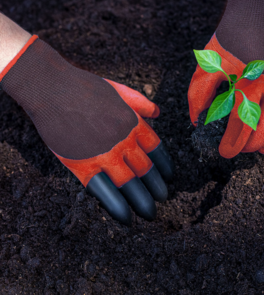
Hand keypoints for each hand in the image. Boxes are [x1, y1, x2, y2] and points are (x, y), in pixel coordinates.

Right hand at [1, 36, 173, 224]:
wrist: (53, 89)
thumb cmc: (85, 87)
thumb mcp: (120, 90)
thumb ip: (141, 103)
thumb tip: (158, 112)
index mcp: (134, 124)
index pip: (157, 150)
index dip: (164, 167)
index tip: (169, 177)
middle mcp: (124, 141)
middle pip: (146, 170)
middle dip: (157, 187)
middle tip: (163, 199)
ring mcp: (104, 154)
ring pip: (129, 183)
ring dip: (142, 201)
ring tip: (150, 213)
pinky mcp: (82, 165)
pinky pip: (105, 191)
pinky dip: (117, 206)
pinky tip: (126, 217)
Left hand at [188, 0, 263, 157]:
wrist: (256, 15)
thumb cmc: (228, 42)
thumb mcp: (207, 64)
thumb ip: (199, 93)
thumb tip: (196, 120)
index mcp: (244, 84)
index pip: (239, 125)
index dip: (232, 144)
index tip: (225, 153)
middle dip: (252, 146)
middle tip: (242, 149)